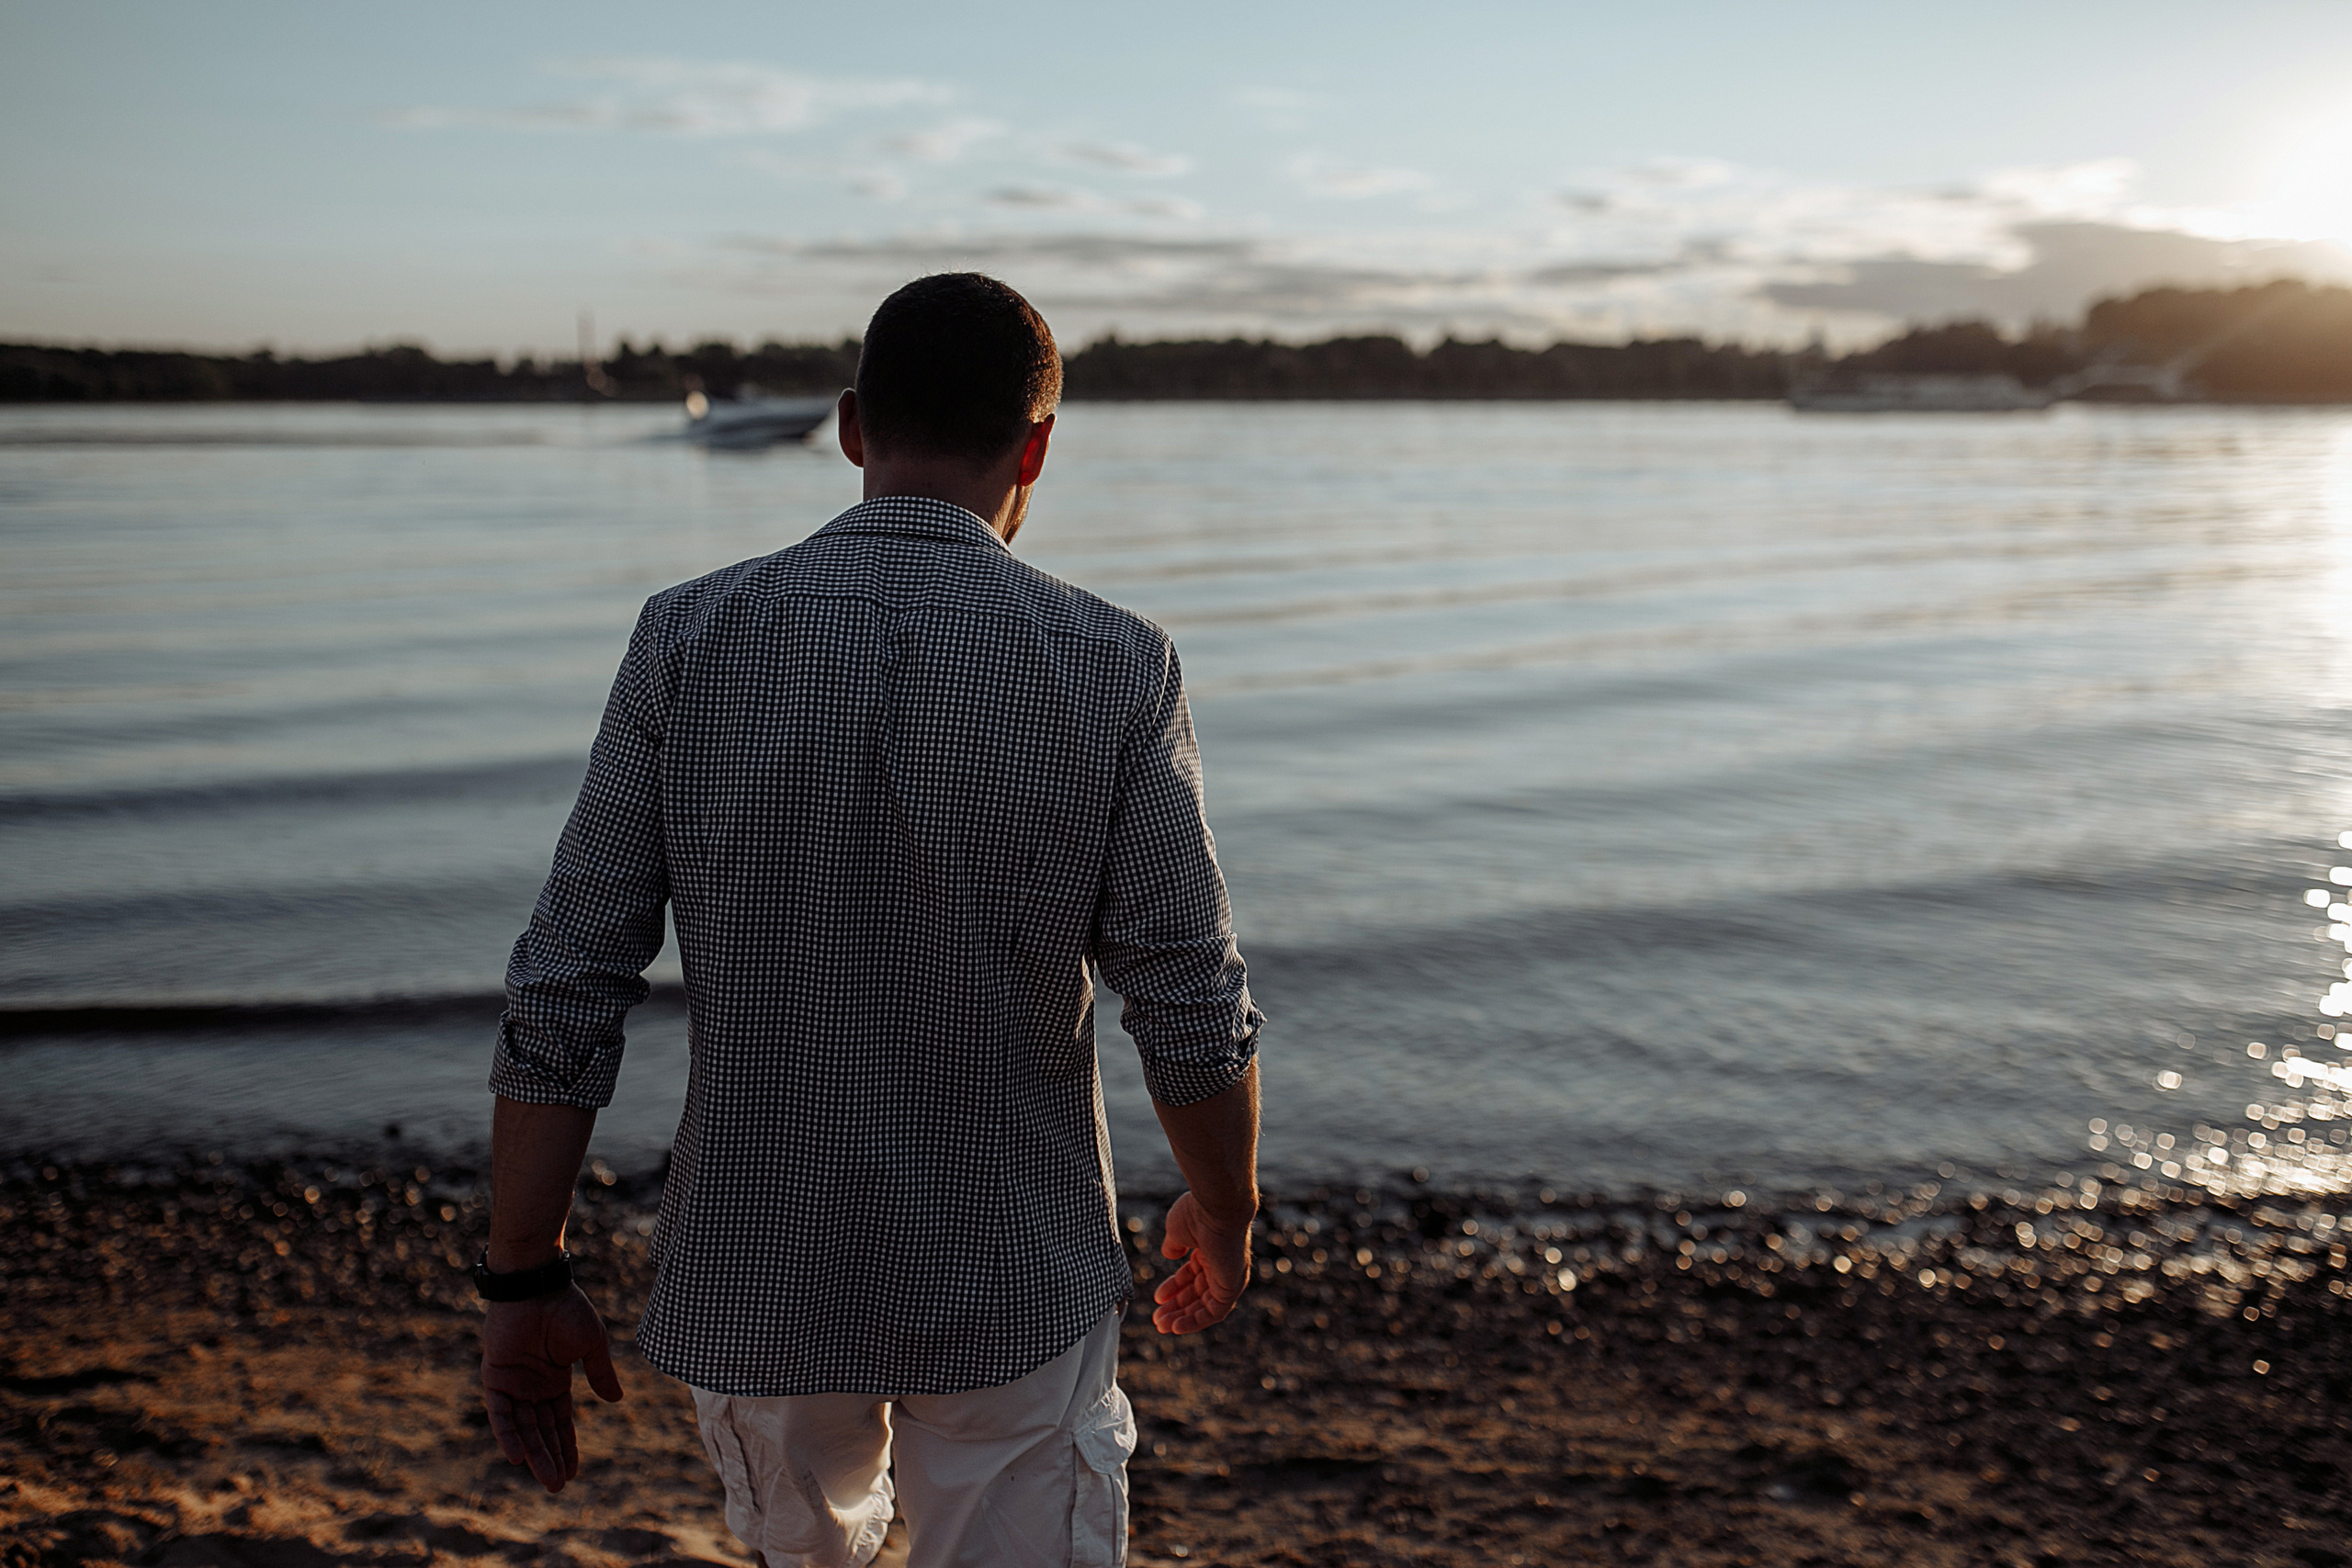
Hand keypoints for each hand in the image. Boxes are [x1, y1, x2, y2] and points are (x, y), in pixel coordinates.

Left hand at [480, 1283, 623, 1492]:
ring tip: (547, 1479)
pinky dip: (507, 1434)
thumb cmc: (566, 1308)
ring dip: (533, 1453)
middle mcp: (532, 1387)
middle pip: (541, 1431)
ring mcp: (513, 1384)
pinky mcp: (495, 1377)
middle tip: (558, 1487)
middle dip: (550, 1458)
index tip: (573, 1472)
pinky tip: (517, 1456)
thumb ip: (601, 1372)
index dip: (566, 1446)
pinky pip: (500, 1412)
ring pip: (523, 1427)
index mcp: (555, 1380)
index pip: (560, 1422)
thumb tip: (617, 1400)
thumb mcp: (591, 1344)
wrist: (537, 1285)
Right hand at [1152, 1191, 1251, 1333]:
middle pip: (1197, 1292)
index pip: (1191, 1275)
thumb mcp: (1177, 1230)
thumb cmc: (1196, 1213)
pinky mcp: (1232, 1287)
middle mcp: (1221, 1264)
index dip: (1174, 1288)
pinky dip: (1196, 1321)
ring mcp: (1228, 1276)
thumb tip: (1169, 1253)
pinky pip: (1215, 1312)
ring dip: (1183, 1317)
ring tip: (1161, 1326)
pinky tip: (1177, 1327)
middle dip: (1177, 1307)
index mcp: (1208, 1249)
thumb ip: (1174, 1244)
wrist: (1217, 1207)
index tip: (1157, 1298)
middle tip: (1158, 1319)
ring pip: (1205, 1305)